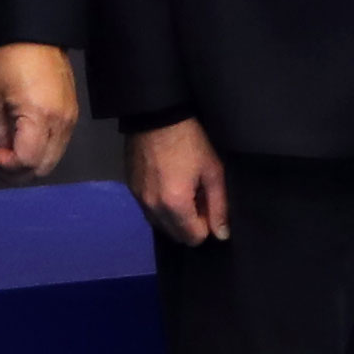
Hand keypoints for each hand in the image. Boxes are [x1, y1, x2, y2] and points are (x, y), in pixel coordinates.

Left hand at [0, 43, 80, 180]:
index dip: (8, 166)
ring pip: (53, 159)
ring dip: (32, 162)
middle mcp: (61, 123)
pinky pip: (59, 145)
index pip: (29, 160)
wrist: (37, 36)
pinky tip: (25, 139)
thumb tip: (2, 151)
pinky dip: (42, 150)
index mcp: (40, 116)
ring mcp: (71, 120)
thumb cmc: (9, 62)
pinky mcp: (73, 115)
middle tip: (1, 160)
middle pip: (44, 167)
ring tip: (11, 150)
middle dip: (20, 171)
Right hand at [125, 116, 230, 244]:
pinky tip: (167, 183)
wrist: (156, 115)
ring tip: (182, 189)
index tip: (208, 203)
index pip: (194, 238)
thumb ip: (219, 206)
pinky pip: (148, 210)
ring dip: (174, 217)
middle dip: (190, 224)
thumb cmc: (190, 141)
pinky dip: (160, 205)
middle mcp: (153, 208)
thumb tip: (221, 234)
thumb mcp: (212, 171)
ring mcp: (138, 199)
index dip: (206, 225)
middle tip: (197, 197)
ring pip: (160, 225)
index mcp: (175, 206)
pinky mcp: (131, 188)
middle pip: (175, 236)